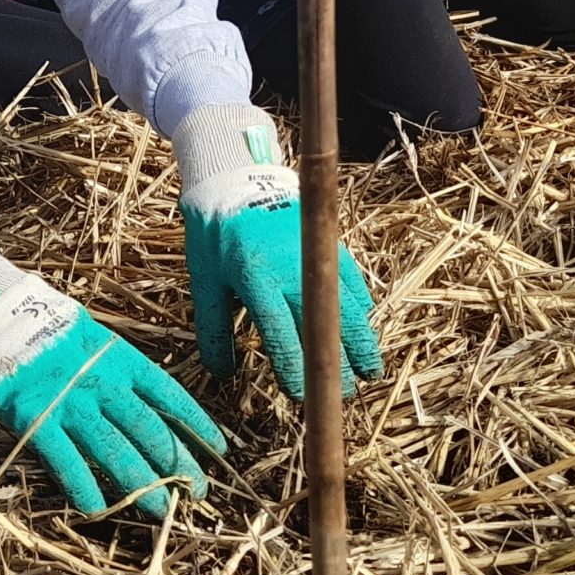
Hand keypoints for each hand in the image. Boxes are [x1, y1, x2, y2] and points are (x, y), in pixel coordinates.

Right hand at [0, 310, 226, 517]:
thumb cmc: (40, 327)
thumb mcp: (89, 337)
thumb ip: (114, 369)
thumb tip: (141, 399)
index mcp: (119, 357)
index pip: (169, 394)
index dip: (196, 422)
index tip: (219, 447)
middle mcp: (101, 381)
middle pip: (149, 429)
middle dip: (178, 463)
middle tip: (198, 492)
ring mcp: (69, 402)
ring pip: (115, 450)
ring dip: (142, 484)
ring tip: (164, 510)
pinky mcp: (35, 419)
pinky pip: (66, 461)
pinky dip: (83, 487)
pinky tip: (98, 509)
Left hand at [176, 104, 379, 398]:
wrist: (239, 178)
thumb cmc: (216, 234)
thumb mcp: (205, 280)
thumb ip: (213, 327)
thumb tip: (222, 372)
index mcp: (257, 277)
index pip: (281, 332)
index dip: (293, 367)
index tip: (301, 394)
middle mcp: (293, 269)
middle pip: (320, 326)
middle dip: (333, 364)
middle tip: (343, 396)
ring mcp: (318, 256)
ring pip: (347, 306)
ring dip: (360, 340)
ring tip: (370, 372)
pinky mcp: (333, 246)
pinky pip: (354, 284)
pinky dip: (362, 310)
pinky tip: (366, 332)